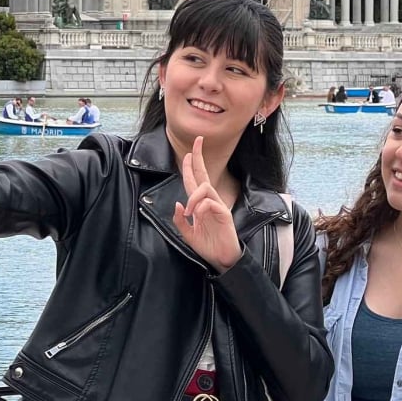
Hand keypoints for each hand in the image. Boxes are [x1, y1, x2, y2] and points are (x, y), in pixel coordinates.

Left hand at [172, 136, 242, 272]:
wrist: (222, 259)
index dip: (191, 166)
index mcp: (200, 204)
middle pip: (203, 174)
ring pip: (205, 188)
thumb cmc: (208, 246)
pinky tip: (197, 217)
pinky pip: (211, 203)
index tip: (188, 151)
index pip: (194, 180)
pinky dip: (201, 207)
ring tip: (189, 212)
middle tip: (197, 141)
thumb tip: (177, 204)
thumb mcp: (187, 234)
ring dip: (193, 196)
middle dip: (199, 157)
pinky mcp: (224, 214)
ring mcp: (218, 206)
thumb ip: (180, 220)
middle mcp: (209, 201)